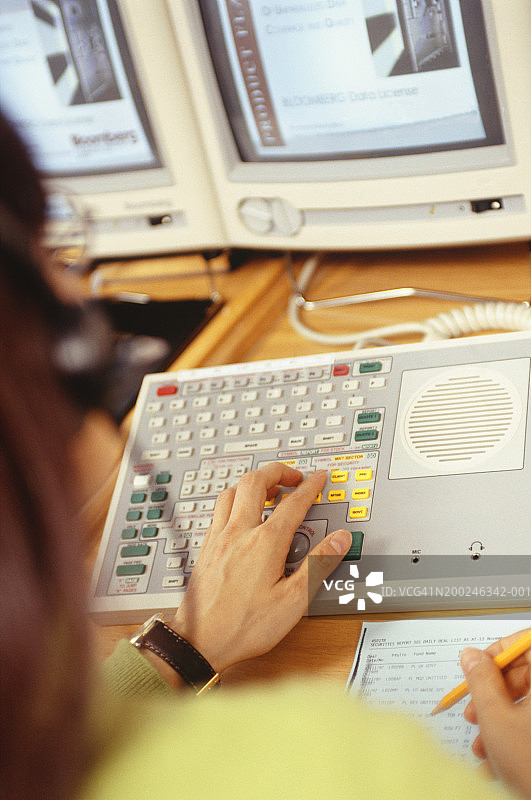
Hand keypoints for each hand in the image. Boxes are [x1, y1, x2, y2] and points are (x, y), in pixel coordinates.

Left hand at [169, 464, 351, 672]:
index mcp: (265, 543)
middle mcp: (239, 533)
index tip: (319, 478)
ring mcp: (219, 538)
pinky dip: (233, 500)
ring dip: (252, 482)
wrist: (199, 641)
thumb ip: (318, 565)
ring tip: (267, 487)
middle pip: (256, 482)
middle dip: (277, 471)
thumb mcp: (293, 601)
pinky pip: (218, 509)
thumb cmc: (243, 626)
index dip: (310, 487)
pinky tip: (239, 512)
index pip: (293, 503)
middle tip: (293, 475)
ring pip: (232, 491)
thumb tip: (340, 539)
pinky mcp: (206, 547)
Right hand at [461, 628, 530, 796]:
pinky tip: (496, 764)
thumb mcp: (496, 718)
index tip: (477, 666)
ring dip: (499, 724)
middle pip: (526, 676)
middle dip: (493, 695)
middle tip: (474, 711)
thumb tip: (471, 656)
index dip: (499, 650)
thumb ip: (481, 680)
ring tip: (482, 746)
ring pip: (528, 707)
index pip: (527, 642)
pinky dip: (515, 740)